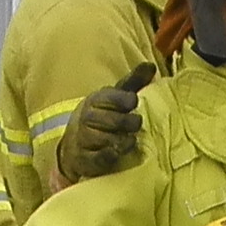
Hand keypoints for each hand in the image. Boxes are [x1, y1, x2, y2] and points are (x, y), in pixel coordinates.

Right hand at [55, 65, 151, 179]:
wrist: (74, 144)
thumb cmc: (102, 117)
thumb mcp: (115, 97)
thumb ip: (133, 82)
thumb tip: (151, 66)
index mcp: (95, 100)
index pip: (113, 97)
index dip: (126, 100)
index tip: (133, 103)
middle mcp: (86, 118)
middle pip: (113, 120)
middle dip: (128, 123)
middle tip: (135, 124)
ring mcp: (83, 139)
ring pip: (107, 139)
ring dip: (122, 141)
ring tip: (129, 140)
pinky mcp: (84, 160)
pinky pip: (99, 158)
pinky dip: (110, 156)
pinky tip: (116, 153)